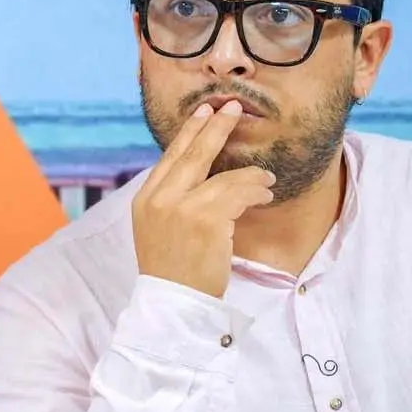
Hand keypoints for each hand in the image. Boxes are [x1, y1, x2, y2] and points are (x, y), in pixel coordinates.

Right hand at [132, 99, 275, 297]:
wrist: (173, 304)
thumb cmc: (172, 271)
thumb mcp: (159, 229)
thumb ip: (171, 200)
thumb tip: (198, 175)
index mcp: (145, 199)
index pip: (170, 156)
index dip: (188, 131)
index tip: (203, 112)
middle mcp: (159, 199)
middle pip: (193, 152)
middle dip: (216, 127)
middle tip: (234, 106)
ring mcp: (181, 208)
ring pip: (223, 175)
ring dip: (250, 174)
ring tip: (265, 178)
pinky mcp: (206, 219)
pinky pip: (239, 192)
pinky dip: (256, 191)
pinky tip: (265, 194)